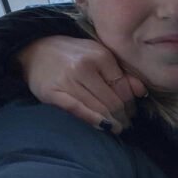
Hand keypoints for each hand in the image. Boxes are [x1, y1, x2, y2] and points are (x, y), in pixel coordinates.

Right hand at [17, 36, 147, 133]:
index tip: (133, 112)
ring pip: (98, 108)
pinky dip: (94, 120)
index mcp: (100, 56)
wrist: (36, 49)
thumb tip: (142, 92)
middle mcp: (85, 67)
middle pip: (112, 100)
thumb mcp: (99, 54)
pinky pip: (78, 110)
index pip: (123, 87)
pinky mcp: (53, 93)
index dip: (131, 103)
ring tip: (118, 128)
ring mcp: (68, 81)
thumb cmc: (74, 54)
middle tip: (127, 124)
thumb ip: (121, 72)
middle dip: (123, 115)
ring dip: (112, 122)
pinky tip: (104, 127)